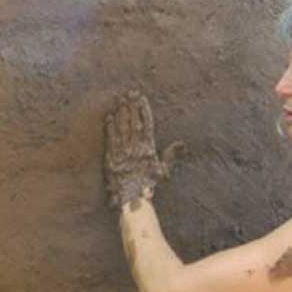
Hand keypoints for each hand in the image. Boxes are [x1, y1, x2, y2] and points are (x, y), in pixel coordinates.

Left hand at [103, 88, 184, 209]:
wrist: (133, 198)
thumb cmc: (149, 185)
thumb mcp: (162, 169)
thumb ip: (171, 154)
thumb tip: (182, 144)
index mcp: (148, 148)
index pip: (147, 124)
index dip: (143, 110)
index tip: (141, 97)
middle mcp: (135, 148)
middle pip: (133, 122)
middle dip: (131, 106)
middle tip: (129, 92)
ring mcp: (123, 152)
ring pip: (122, 128)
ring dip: (121, 113)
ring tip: (119, 99)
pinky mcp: (111, 157)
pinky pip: (111, 139)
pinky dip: (110, 127)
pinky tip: (109, 116)